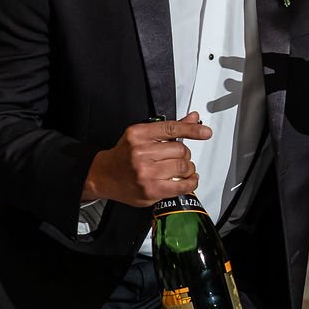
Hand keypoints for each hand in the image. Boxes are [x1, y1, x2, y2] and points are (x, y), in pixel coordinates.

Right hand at [83, 112, 210, 206]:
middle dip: (185, 154)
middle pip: (181, 150)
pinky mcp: (151, 189)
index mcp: (139, 134)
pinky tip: (189, 179)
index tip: (206, 132)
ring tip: (182, 169)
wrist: (103, 175)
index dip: (192, 130)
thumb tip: (192, 118)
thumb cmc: (124, 155)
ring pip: (183, 166)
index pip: (172, 128)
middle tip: (179, 158)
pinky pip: (181, 185)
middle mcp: (141, 152)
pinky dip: (191, 182)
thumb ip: (169, 128)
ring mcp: (146, 172)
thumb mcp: (142, 136)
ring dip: (188, 168)